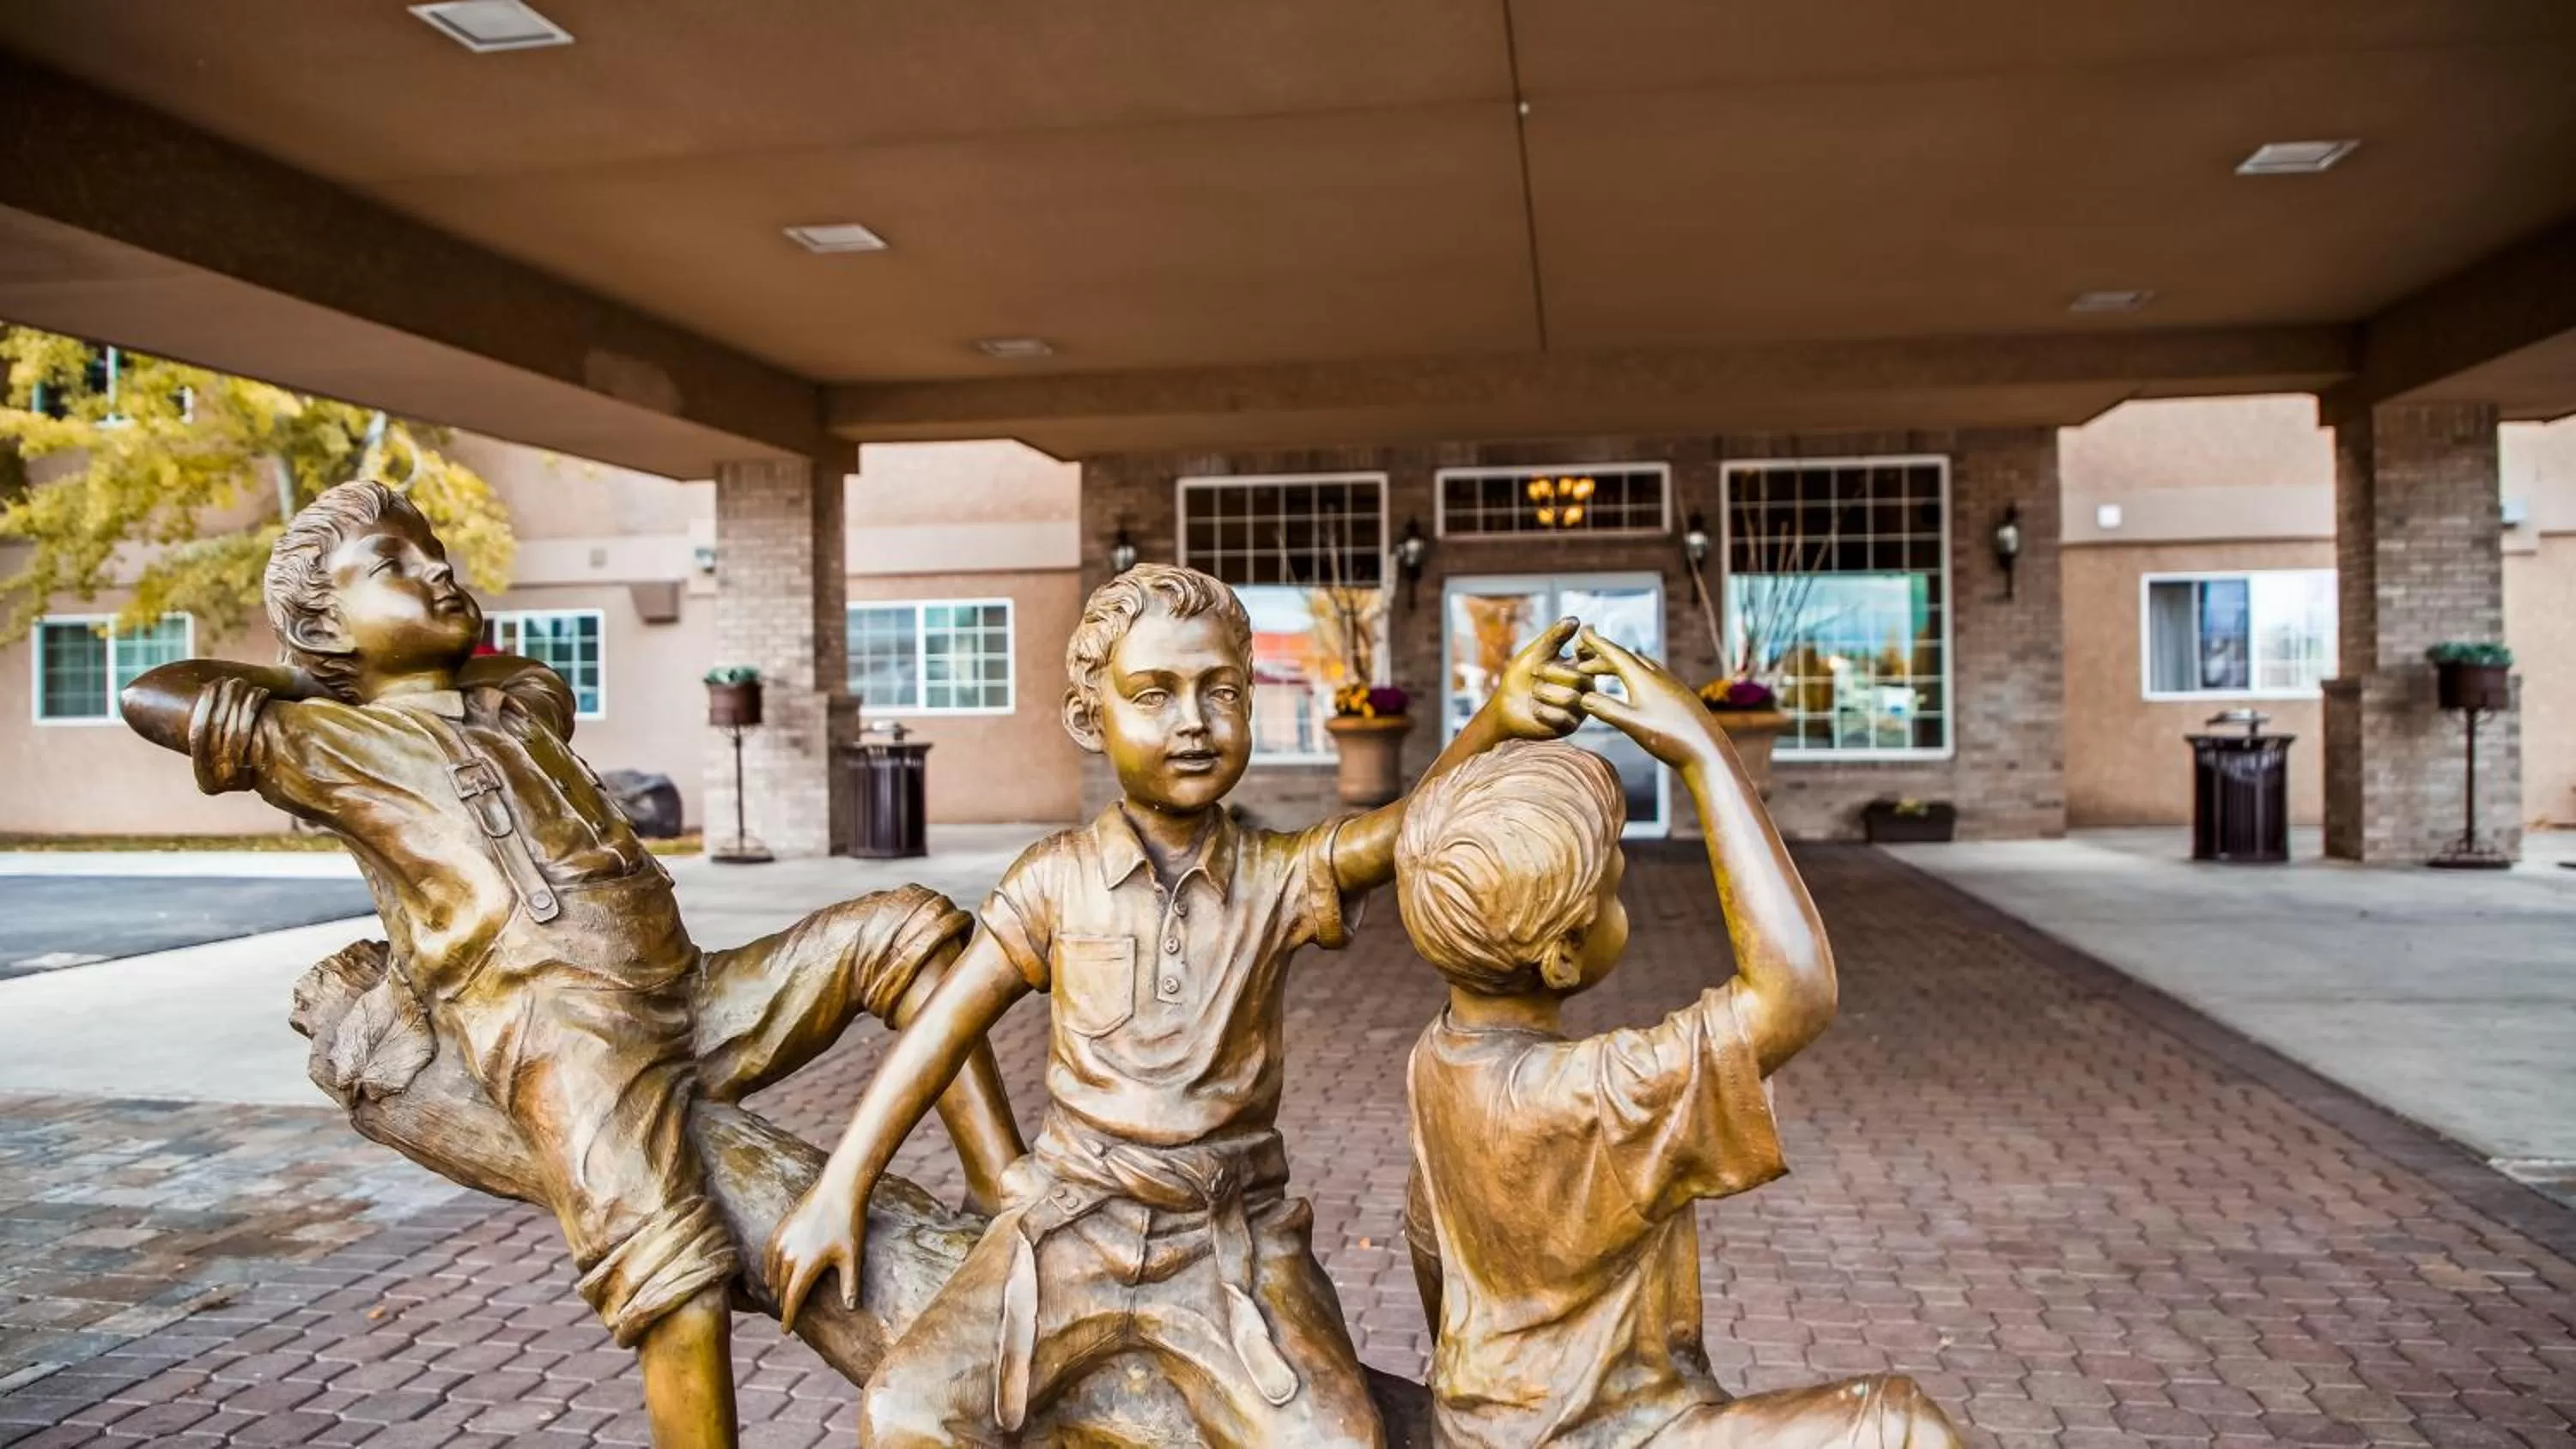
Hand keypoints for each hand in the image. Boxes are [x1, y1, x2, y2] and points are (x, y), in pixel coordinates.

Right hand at [765, 1173, 864, 1332]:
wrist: (838, 1189)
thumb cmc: (849, 1223)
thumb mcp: (852, 1256)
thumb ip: (850, 1285)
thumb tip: (851, 1310)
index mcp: (805, 1265)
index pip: (792, 1300)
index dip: (788, 1318)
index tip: (786, 1331)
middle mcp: (787, 1255)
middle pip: (780, 1289)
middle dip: (783, 1305)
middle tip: (787, 1317)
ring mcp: (780, 1241)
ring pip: (771, 1274)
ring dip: (775, 1288)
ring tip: (780, 1299)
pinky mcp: (778, 1229)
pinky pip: (768, 1256)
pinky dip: (769, 1270)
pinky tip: (774, 1274)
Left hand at [1487, 617, 1593, 740]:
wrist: (1505, 705)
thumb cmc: (1522, 676)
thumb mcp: (1537, 652)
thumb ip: (1555, 637)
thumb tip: (1575, 619)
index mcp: (1582, 667)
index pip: (1590, 656)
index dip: (1582, 651)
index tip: (1571, 648)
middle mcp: (1587, 687)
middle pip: (1577, 678)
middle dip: (1548, 674)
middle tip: (1534, 675)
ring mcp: (1580, 708)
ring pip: (1569, 698)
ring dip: (1542, 693)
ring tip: (1534, 694)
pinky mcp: (1570, 726)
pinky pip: (1560, 717)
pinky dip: (1541, 711)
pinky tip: (1535, 709)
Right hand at [1571, 627, 1717, 768]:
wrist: (1708, 753)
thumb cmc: (1670, 739)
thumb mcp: (1632, 725)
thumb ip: (1606, 709)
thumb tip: (1582, 696)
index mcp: (1644, 678)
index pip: (1616, 654)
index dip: (1597, 643)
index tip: (1583, 631)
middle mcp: (1659, 676)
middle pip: (1627, 658)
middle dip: (1603, 656)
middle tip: (1583, 660)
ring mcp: (1671, 684)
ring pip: (1640, 666)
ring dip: (1619, 666)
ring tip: (1605, 672)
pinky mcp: (1679, 695)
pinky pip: (1652, 675)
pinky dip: (1634, 675)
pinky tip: (1635, 687)